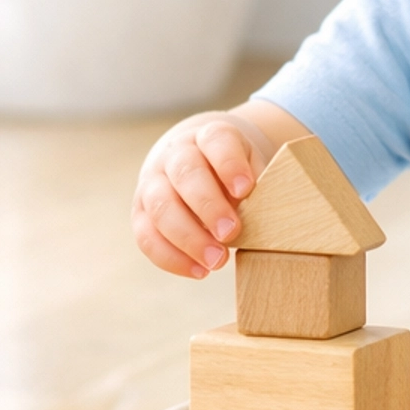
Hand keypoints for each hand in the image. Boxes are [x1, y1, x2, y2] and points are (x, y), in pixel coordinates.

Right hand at [132, 113, 269, 278]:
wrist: (197, 163)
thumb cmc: (233, 174)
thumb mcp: (252, 168)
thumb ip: (259, 188)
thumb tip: (269, 219)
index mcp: (209, 137)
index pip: (216, 142)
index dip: (229, 164)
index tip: (246, 189)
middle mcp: (175, 154)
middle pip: (185, 173)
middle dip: (208, 206)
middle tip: (231, 232)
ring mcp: (153, 182)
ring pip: (160, 206)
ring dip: (188, 237)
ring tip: (217, 261)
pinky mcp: (140, 212)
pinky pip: (147, 236)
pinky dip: (171, 257)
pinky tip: (198, 271)